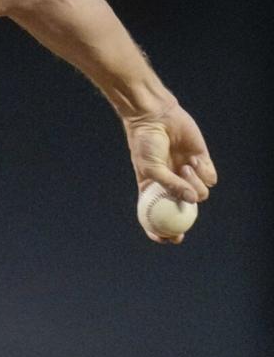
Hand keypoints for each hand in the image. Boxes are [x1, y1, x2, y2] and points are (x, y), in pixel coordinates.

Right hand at [123, 103, 216, 242]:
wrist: (155, 117)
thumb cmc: (145, 143)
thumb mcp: (150, 168)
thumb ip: (170, 186)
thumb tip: (192, 201)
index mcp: (153, 188)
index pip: (157, 215)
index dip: (161, 230)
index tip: (167, 239)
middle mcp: (172, 184)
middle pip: (183, 211)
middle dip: (185, 222)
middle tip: (183, 230)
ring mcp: (187, 175)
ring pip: (200, 194)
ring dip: (194, 184)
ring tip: (184, 167)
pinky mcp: (201, 163)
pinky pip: (210, 178)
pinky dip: (203, 172)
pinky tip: (194, 159)